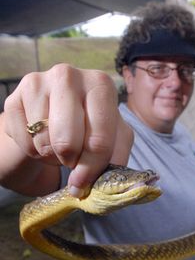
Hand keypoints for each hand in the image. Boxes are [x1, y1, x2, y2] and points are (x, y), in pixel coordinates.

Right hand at [3, 64, 132, 195]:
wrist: (54, 114)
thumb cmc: (89, 127)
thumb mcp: (113, 139)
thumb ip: (115, 158)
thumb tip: (97, 183)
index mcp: (101, 84)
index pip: (99, 139)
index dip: (91, 168)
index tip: (84, 184)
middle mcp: (69, 75)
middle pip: (67, 142)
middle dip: (70, 161)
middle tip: (72, 160)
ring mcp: (38, 82)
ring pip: (43, 143)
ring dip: (51, 156)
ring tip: (59, 147)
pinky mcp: (14, 97)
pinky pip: (24, 141)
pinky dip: (32, 151)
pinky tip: (41, 140)